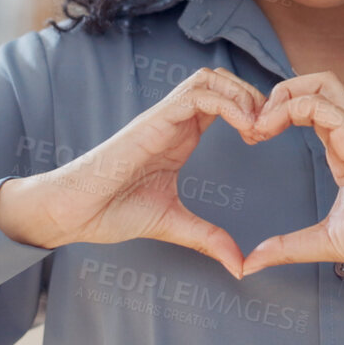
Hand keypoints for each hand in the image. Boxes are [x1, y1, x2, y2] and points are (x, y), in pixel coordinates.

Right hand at [0, 67, 264, 279]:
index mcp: (180, 135)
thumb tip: (240, 265)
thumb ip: (208, 238)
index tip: (267, 138)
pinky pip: (197, 95)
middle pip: (221, 80)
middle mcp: (173, 120)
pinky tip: (245, 128)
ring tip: (259, 127)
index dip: (251, 110)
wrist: (73, 211)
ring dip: (242, 95)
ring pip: (210, 78)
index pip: (222, 101)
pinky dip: (228, 104)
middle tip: (270, 129)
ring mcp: (163, 117)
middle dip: (253, 96)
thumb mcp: (174, 224)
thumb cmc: (111, 211)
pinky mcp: (153, 121)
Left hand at [239, 71, 343, 275]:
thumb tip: (254, 262)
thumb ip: (287, 247)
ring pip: (321, 82)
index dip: (276, 113)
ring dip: (284, 94)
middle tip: (252, 124)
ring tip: (260, 124)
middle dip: (279, 93)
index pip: (309, 108)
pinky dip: (290, 108)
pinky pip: (320, 105)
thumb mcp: (323, 241)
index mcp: (341, 149)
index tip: (252, 137)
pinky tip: (270, 130)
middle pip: (316, 83)